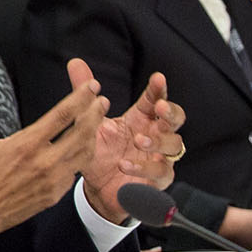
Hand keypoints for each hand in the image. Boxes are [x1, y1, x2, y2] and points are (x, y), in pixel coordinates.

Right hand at [0, 70, 102, 251]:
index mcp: (26, 145)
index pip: (62, 115)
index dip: (81, 98)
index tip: (92, 87)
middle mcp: (43, 163)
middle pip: (82, 133)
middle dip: (95, 114)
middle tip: (102, 101)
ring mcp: (51, 182)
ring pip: (83, 155)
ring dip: (92, 136)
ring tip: (96, 121)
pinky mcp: (52, 197)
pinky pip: (74, 173)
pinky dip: (80, 158)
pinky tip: (81, 148)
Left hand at [79, 64, 185, 224]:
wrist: (97, 188)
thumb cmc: (100, 153)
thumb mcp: (89, 123)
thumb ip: (85, 95)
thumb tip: (75, 63)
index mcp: (141, 119)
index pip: (155, 99)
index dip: (159, 89)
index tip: (158, 78)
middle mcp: (155, 135)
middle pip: (176, 119)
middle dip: (171, 112)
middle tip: (160, 109)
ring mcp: (159, 157)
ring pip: (174, 145)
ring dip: (158, 141)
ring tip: (138, 140)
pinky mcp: (158, 180)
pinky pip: (161, 172)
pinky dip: (144, 168)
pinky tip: (126, 164)